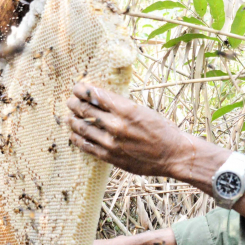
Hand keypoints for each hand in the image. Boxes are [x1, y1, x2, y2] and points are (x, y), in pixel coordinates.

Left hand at [67, 83, 190, 176]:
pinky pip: (87, 146)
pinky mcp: (110, 156)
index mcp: (126, 109)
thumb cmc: (162, 130)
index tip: (77, 88)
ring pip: (82, 128)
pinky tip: (75, 134)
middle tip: (70, 101)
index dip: (82, 90)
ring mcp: (111, 142)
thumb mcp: (144, 110)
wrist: (173, 155)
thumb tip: (101, 100)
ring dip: (73, 120)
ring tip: (70, 117)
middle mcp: (116, 125)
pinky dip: (78, 139)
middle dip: (74, 104)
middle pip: (85, 110)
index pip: (95, 95)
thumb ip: (122, 106)